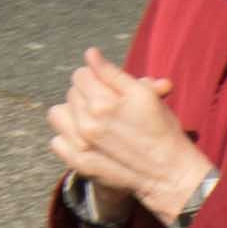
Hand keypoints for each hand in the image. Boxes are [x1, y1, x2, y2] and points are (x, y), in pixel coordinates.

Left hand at [47, 46, 208, 223]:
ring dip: (73, 114)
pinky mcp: (79, 163)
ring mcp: (81, 145)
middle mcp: (87, 123)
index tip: (110, 88)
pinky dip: (68, 138)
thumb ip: (112, 73)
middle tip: (110, 107)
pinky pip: (57, 142)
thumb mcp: (144, 96)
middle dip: (88, 95)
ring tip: (93, 121)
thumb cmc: (162, 131)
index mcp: (102, 103)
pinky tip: (86, 139)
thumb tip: (90, 54)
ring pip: (58, 114)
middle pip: (72, 94)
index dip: (96, 77)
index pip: (81, 75)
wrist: (169, 174)